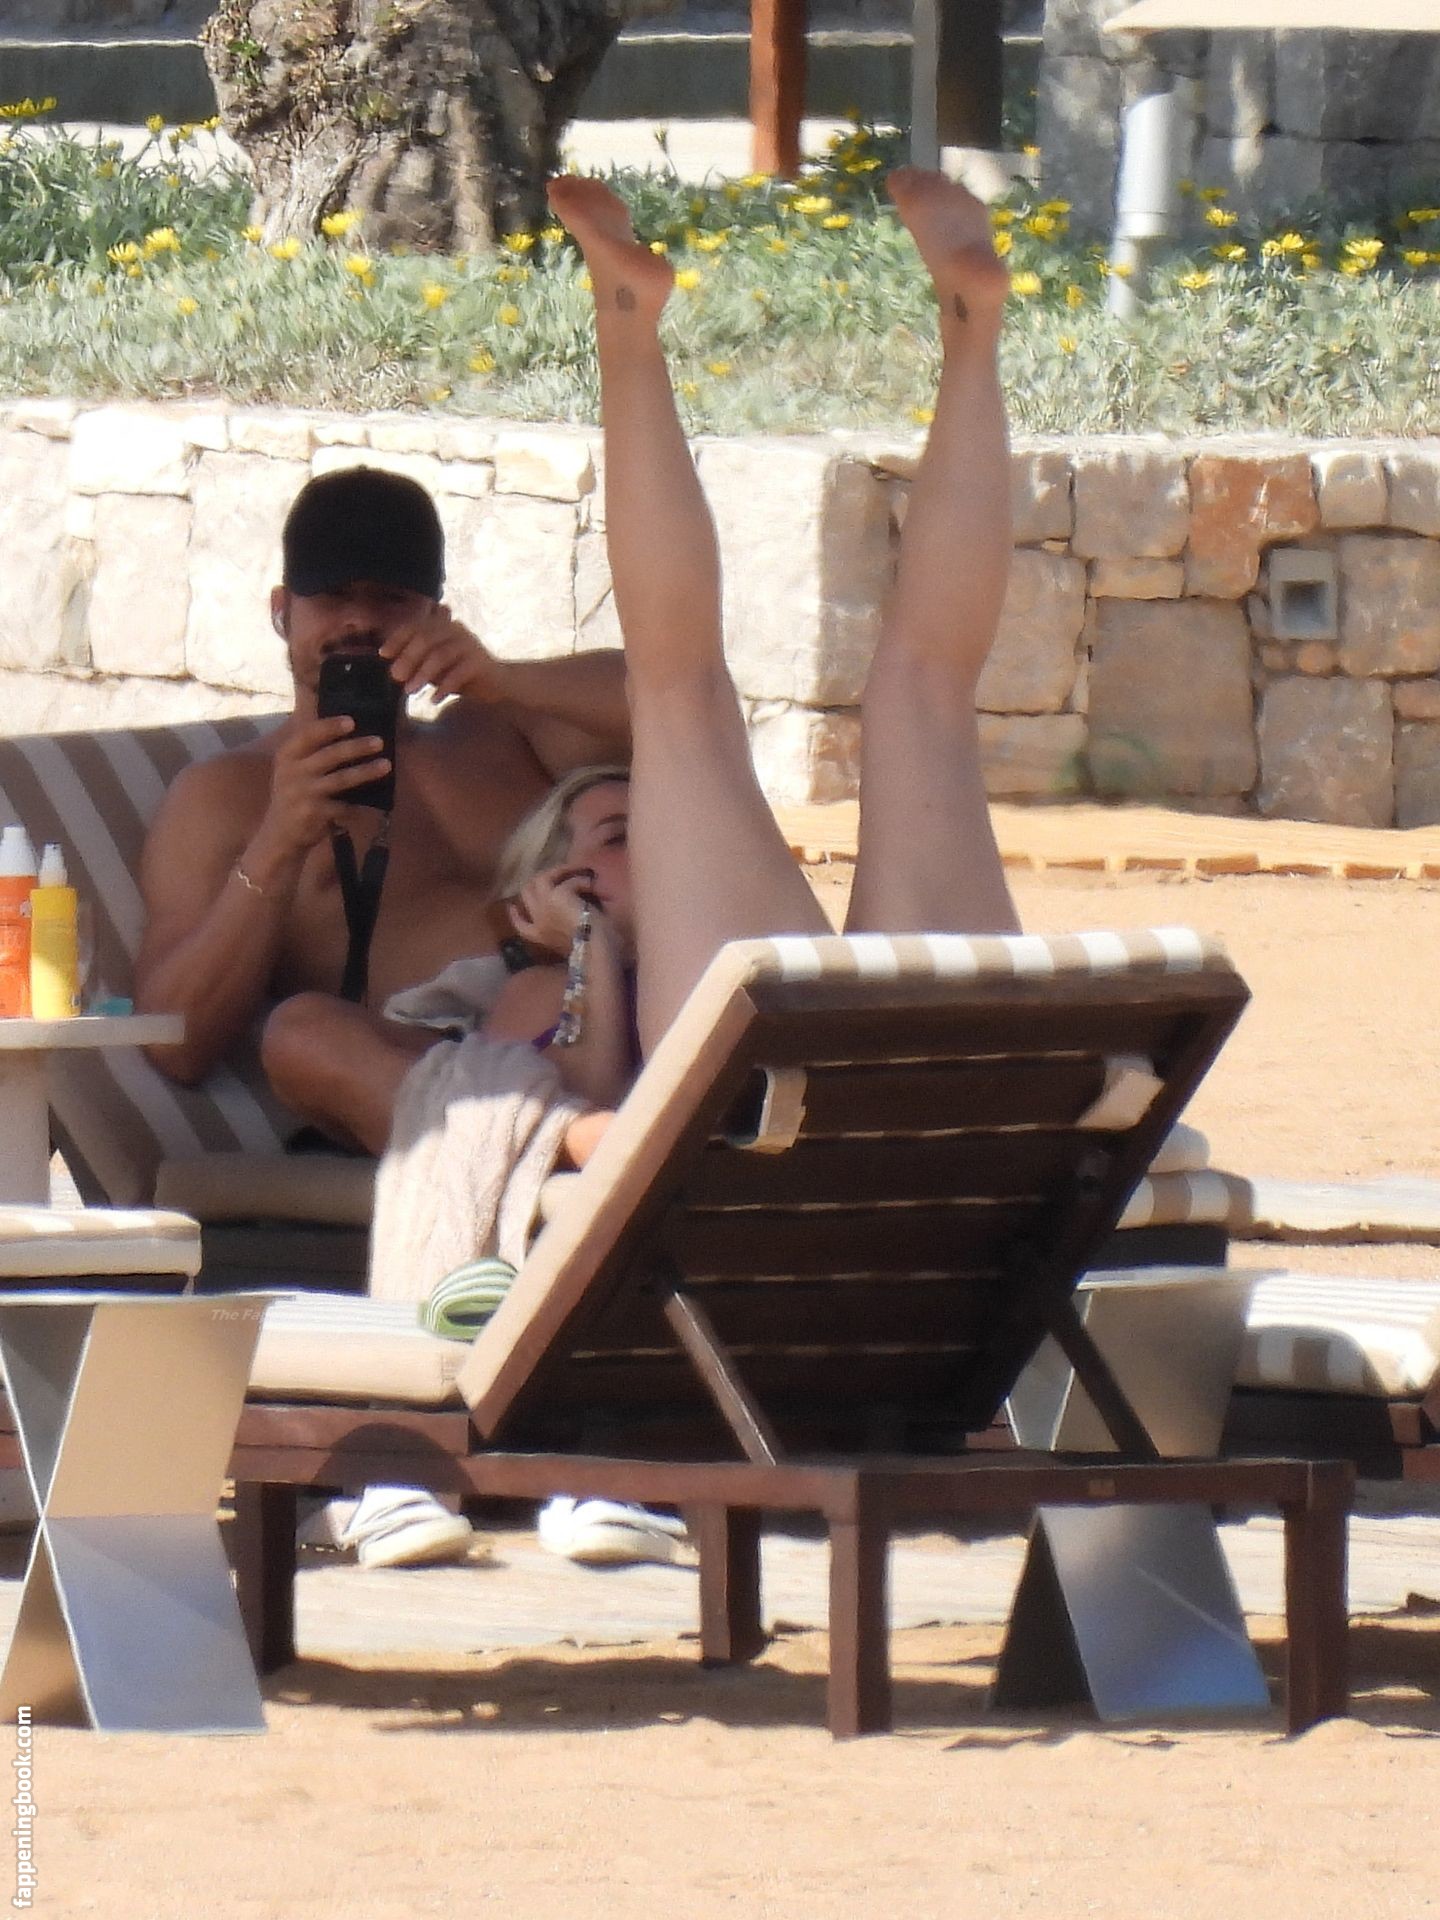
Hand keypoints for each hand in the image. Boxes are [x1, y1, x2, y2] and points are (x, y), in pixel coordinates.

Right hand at [247, 716, 389, 872]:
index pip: (308, 734)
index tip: (351, 721)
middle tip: (379, 741)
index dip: (330, 726)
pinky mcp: (315, 813)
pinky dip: (358, 803)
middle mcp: (293, 772)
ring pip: (342, 779)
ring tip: (386, 765)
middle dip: (357, 747)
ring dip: (366, 771)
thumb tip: (349, 731)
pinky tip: (373, 801)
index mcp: (287, 756)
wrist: (280, 834)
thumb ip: (311, 752)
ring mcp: (304, 793)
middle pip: (330, 755)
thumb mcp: (291, 769)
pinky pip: (344, 804)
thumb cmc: (293, 794)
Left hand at [379, 604, 497, 700]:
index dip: (398, 639)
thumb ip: (418, 662)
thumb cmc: (461, 674)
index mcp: (443, 626)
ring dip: (422, 674)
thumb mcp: (435, 666)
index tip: (383, 654)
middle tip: (396, 676)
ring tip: (410, 691)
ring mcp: (469, 644)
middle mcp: (456, 630)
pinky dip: (443, 687)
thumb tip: (393, 668)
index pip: (416, 626)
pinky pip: (458, 673)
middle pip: (426, 638)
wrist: (498, 684)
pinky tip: (434, 700)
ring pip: (440, 655)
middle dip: (408, 658)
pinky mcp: (480, 662)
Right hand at [507, 865, 596, 958]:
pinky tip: (591, 883)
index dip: (515, 915)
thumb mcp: (570, 941)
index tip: (512, 907)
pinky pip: (567, 880)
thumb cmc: (589, 948)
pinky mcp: (556, 894)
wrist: (593, 947)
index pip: (519, 925)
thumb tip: (571, 913)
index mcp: (539, 936)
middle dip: (537, 882)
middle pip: (526, 894)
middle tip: (552, 874)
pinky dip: (580, 880)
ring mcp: (543, 906)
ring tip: (572, 869)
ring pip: (540, 879)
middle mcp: (537, 920)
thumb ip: (562, 930)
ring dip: (557, 872)